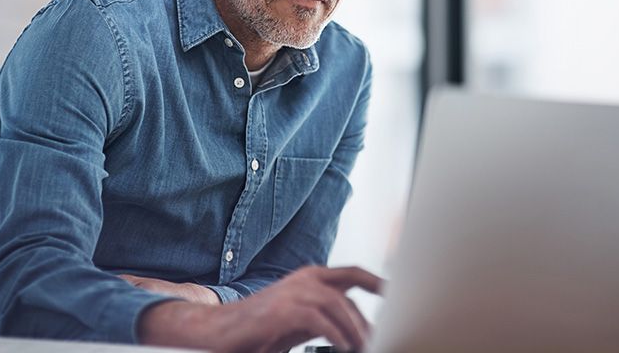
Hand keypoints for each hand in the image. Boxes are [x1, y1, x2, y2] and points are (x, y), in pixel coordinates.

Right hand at [136, 265, 383, 352]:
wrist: (222, 330)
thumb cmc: (262, 327)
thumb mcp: (301, 319)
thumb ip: (327, 317)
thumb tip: (357, 330)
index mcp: (310, 277)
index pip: (352, 273)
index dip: (377, 281)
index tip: (396, 293)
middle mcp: (304, 279)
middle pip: (349, 291)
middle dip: (367, 317)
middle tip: (378, 338)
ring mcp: (293, 291)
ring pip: (338, 304)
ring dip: (354, 328)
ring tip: (363, 347)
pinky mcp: (283, 310)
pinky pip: (319, 319)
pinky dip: (335, 334)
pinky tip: (343, 347)